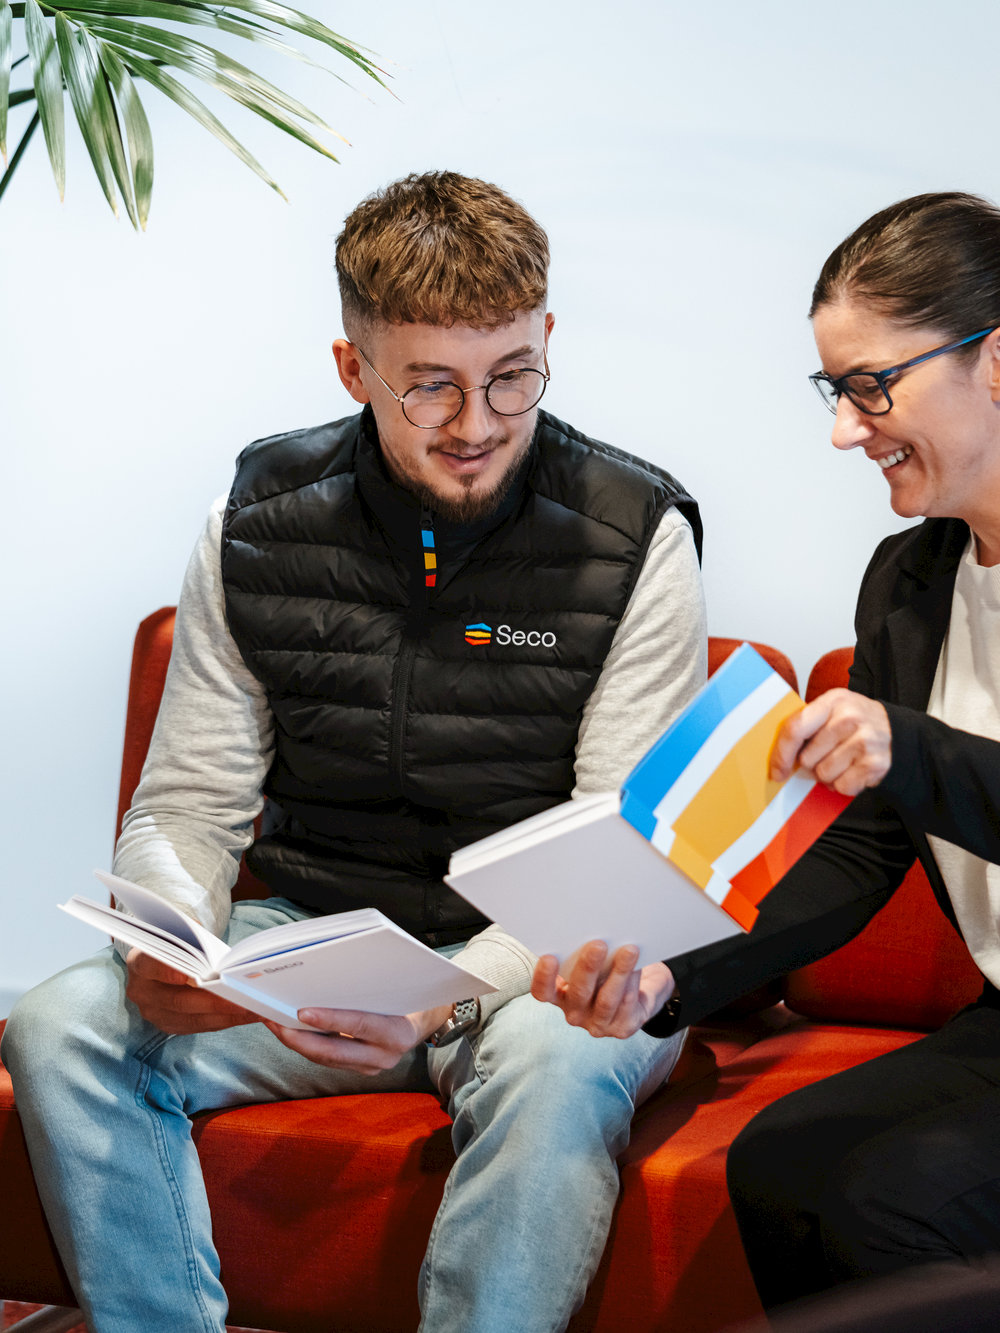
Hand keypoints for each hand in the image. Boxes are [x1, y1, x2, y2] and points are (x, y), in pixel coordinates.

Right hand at [125, 949, 256, 1033]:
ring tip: (253, 1009)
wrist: (162, 958)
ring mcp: (153, 1013)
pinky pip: (200, 1026)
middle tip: (242, 997)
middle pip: (178, 1000)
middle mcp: (142, 991)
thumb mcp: (180, 933)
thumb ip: (194, 940)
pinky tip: (246, 1015)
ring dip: (226, 1016)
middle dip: (214, 1001)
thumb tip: (219, 956)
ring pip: (192, 1018)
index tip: (189, 975)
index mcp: (140, 962)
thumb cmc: (176, 943)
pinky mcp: (169, 1026)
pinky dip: (225, 1021)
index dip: (167, 971)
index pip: (149, 966)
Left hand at [264, 1002, 451, 1074]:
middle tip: (275, 1021)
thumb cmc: (406, 998)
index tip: (303, 1011)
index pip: (360, 1024)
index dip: (330, 1019)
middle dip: (299, 1038)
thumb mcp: (394, 988)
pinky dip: (308, 1045)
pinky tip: (291, 1031)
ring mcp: (372, 1067)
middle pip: (334, 1052)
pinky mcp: (360, 1070)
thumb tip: (326, 975)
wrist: (424, 1021)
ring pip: (326, 1059)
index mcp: (397, 1032)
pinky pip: (329, 1060)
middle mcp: (385, 1056)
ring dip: (297, 1042)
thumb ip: (368, 987)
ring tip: (274, 1023)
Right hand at [530, 941, 674, 1038]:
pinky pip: (627, 1004)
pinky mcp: (622, 1028)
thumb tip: (589, 926)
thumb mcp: (593, 962)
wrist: (640, 993)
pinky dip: (632, 981)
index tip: (549, 956)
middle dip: (588, 967)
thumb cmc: (608, 970)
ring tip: (628, 950)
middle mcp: (575, 1014)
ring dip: (618, 972)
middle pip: (578, 992)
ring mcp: (598, 1024)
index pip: (543, 992)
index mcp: (560, 996)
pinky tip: (637, 965)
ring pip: (607, 1000)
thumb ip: (584, 951)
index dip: (543, 977)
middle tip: (598, 944)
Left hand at [769, 688, 890, 795]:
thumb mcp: (831, 711)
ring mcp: (864, 740)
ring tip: (842, 762)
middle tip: (826, 755)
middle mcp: (849, 718)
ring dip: (828, 775)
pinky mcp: (875, 763)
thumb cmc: (853, 724)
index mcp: (832, 701)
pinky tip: (853, 770)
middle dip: (811, 764)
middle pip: (808, 758)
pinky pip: (843, 786)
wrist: (896, 732)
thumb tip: (777, 759)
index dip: (781, 753)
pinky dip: (844, 784)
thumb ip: (806, 726)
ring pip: (824, 774)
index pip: (795, 728)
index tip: (777, 771)